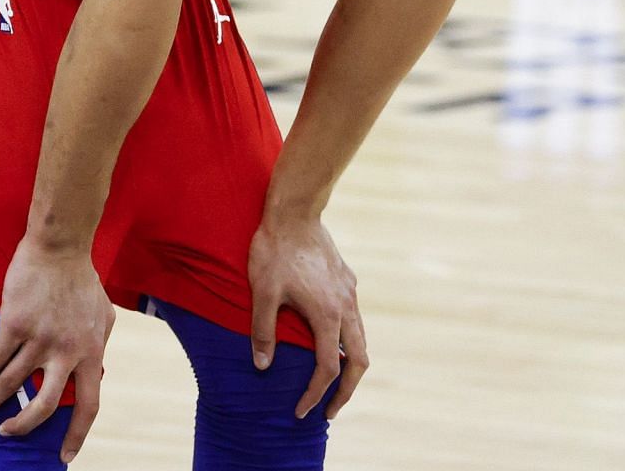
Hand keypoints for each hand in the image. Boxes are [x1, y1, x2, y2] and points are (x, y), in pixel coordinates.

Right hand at [0, 235, 115, 461]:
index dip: (77, 434)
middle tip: (7, 435)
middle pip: (45, 406)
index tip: (65, 456)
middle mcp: (66, 352)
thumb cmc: (83, 280)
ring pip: (12, 384)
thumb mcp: (104, 316)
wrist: (60, 247)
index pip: (89, 405)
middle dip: (23, 426)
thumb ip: (98, 345)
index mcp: (91, 353)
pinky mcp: (15, 324)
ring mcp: (40, 339)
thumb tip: (95, 367)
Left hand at [247, 214, 368, 419]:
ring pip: (361, 341)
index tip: (301, 411)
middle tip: (329, 412)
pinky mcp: (347, 281)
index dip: (315, 395)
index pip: (327, 369)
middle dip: (346, 391)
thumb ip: (263, 331)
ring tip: (333, 384)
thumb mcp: (263, 292)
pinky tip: (329, 342)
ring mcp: (350, 293)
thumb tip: (263, 367)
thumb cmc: (274, 250)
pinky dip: (347, 342)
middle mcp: (346, 307)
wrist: (294, 211)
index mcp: (327, 315)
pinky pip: (355, 320)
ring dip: (349, 367)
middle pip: (358, 362)